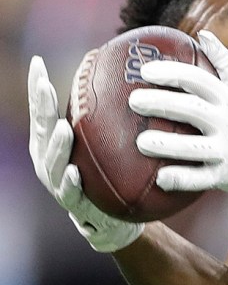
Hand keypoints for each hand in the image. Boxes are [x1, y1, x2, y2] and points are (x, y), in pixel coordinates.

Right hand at [28, 55, 143, 252]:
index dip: (38, 88)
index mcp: (55, 144)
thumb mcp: (109, 146)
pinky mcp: (75, 207)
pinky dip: (71, 184)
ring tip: (63, 129)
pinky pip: (71, 195)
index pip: (44, 111)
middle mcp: (51, 162)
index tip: (38, 62)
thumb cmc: (109, 176)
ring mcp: (59, 185)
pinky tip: (75, 173)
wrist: (115, 222)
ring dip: (56, 147)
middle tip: (45, 87)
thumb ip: (111, 119)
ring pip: (52, 164)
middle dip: (41, 109)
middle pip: (42, 131)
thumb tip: (133, 77)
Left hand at [129, 30, 227, 199]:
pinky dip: (182, 179)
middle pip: (192, 109)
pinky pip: (201, 179)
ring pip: (195, 148)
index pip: (198, 80)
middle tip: (134, 101)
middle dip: (162, 104)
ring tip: (141, 142)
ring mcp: (227, 150)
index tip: (146, 71)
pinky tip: (161, 178)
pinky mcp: (224, 175)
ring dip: (168, 146)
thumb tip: (202, 34)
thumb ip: (223, 62)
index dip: (172, 73)